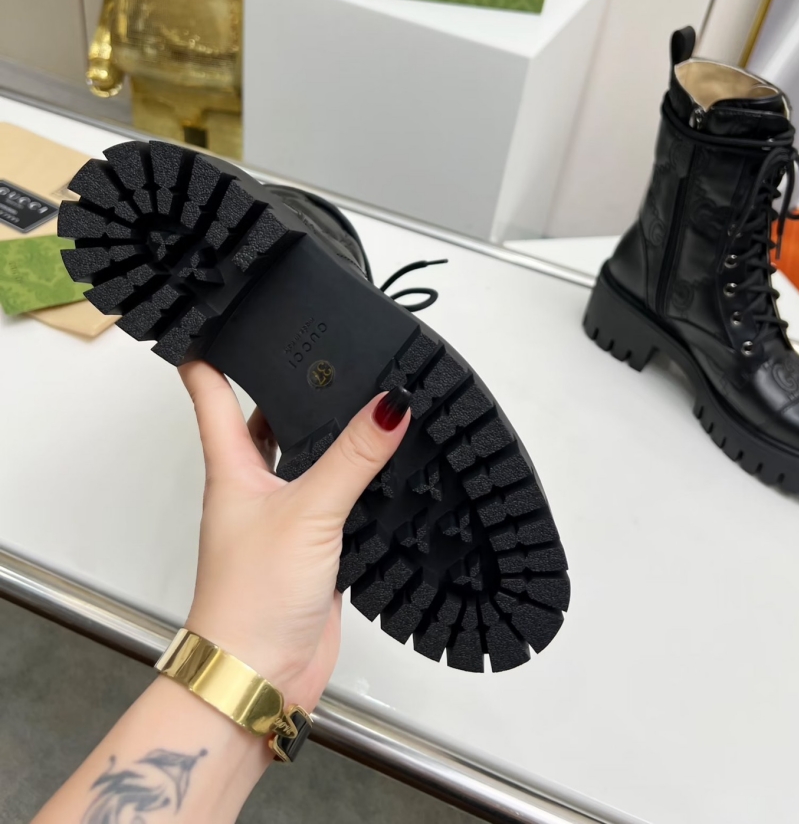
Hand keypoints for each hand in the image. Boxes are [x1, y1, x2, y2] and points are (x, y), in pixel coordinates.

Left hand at [178, 361, 410, 711]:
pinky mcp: (313, 550)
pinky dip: (354, 483)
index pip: (212, 393)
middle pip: (263, 422)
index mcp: (232, 469)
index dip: (213, 352)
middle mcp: (253, 488)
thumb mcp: (307, 512)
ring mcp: (283, 519)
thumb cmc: (250, 601)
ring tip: (357, 396)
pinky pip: (334, 502)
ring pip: (304, 460)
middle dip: (287, 388)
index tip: (221, 316)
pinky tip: (378, 470)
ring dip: (326, 435)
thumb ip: (352, 457)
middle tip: (313, 351)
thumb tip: (390, 404)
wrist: (259, 677)